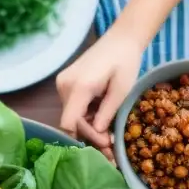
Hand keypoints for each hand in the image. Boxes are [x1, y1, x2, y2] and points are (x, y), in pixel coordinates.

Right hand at [56, 26, 143, 151]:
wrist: (121, 39)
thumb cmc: (125, 62)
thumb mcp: (121, 90)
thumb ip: (107, 113)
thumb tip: (98, 135)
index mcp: (79, 86)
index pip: (70, 123)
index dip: (86, 137)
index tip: (105, 144)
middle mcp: (65, 86)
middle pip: (71, 121)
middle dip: (91, 136)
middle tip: (110, 149)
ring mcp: (63, 84)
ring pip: (72, 116)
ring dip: (89, 127)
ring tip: (109, 137)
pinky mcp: (66, 84)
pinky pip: (73, 108)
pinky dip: (87, 117)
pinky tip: (101, 120)